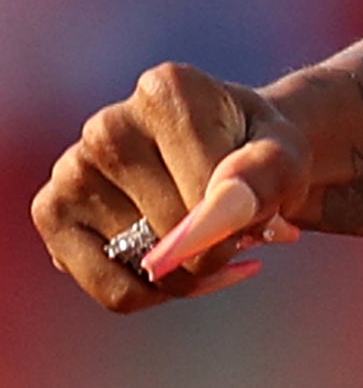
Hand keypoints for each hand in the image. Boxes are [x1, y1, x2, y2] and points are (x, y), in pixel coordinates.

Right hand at [33, 63, 313, 312]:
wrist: (226, 151)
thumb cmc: (258, 153)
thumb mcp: (287, 155)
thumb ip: (266, 174)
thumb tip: (220, 211)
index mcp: (167, 93)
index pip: (211, 196)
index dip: (248, 221)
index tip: (267, 209)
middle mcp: (108, 125)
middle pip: (178, 236)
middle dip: (222, 249)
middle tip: (240, 229)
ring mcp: (71, 170)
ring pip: (149, 269)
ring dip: (194, 273)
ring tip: (205, 238)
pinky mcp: (51, 213)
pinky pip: (115, 292)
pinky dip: (157, 294)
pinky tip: (177, 266)